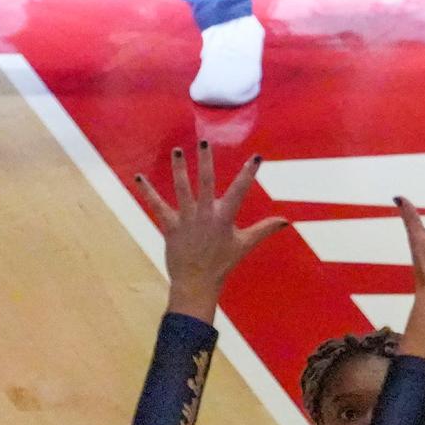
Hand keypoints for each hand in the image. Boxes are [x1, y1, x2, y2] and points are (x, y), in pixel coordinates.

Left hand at [134, 143, 286, 321]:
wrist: (196, 283)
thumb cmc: (222, 263)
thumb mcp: (245, 245)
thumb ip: (264, 229)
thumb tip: (286, 221)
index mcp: (224, 218)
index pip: (240, 191)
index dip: (249, 174)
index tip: (256, 157)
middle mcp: (205, 215)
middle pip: (205, 183)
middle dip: (205, 162)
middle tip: (203, 142)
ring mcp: (186, 220)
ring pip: (182, 189)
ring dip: (178, 169)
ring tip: (177, 151)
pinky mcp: (170, 226)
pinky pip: (157, 206)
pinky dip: (148, 192)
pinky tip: (139, 178)